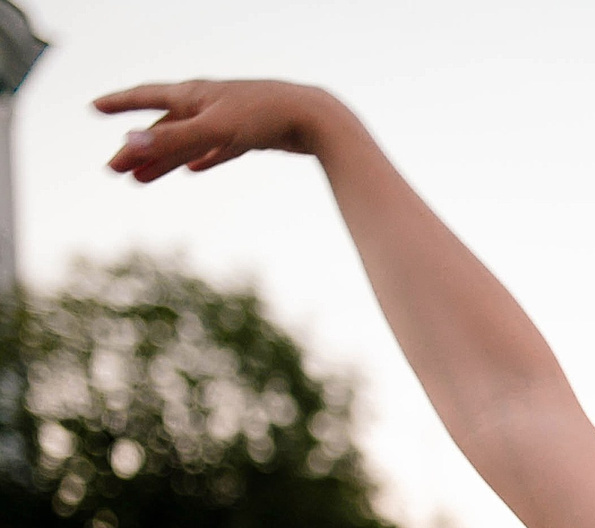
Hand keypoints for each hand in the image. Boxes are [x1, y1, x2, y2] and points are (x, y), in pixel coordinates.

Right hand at [96, 80, 340, 182]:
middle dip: (138, 149)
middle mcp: (207, 104)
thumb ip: (172, 140)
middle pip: (163, 128)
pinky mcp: (250, 135)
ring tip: (142, 179)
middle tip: (114, 170)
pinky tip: (195, 170)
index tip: (94, 108)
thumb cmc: (264, 118)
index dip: (120, 104)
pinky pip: (218, 149)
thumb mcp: (214, 130)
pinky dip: (203, 158)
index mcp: (193, 96)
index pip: (146, 97)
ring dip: (165, 160)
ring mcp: (229, 119)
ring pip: (188, 141)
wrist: (315, 118)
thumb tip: (127, 144)